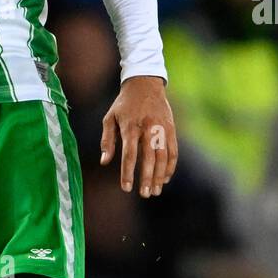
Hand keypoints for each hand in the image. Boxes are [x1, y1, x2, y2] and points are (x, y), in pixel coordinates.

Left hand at [100, 76, 177, 197]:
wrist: (145, 83)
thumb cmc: (124, 104)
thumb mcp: (110, 118)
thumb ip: (107, 141)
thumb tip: (104, 162)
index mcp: (130, 126)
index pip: (129, 154)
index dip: (128, 172)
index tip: (126, 188)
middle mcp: (148, 128)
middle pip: (149, 158)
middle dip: (147, 178)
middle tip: (144, 194)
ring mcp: (162, 128)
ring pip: (164, 156)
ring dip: (160, 175)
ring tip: (155, 191)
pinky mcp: (171, 128)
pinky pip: (173, 150)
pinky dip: (170, 166)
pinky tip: (165, 178)